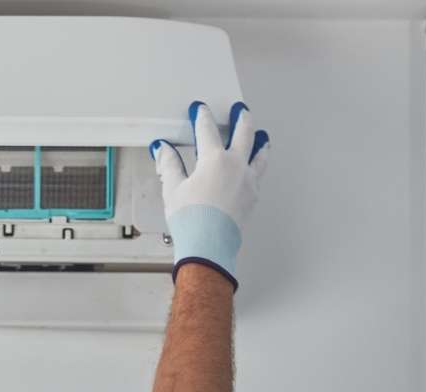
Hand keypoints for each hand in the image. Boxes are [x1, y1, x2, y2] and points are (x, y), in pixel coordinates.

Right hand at [150, 101, 269, 290]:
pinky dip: (259, 164)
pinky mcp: (253, 197)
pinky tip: (256, 165)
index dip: (202, 117)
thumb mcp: (173, 189)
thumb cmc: (191, 220)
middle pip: (243, 133)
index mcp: (214, 160)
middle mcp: (236, 166)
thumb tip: (163, 148)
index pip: (207, 130)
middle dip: (241, 118)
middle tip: (240, 109)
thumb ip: (170, 164)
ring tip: (263, 135)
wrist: (209, 246)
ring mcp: (248, 181)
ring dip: (260, 141)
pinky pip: (259, 174)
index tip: (200, 109)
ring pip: (259, 154)